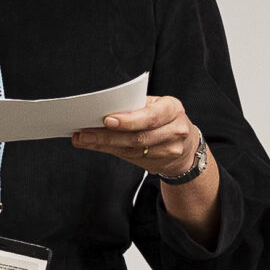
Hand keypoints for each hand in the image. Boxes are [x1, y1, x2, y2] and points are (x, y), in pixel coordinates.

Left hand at [73, 96, 201, 176]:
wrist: (186, 145)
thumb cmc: (165, 119)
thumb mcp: (156, 106)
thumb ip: (135, 108)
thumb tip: (101, 110)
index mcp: (172, 109)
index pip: (150, 116)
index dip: (128, 120)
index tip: (107, 120)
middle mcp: (175, 130)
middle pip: (138, 137)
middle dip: (108, 135)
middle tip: (85, 133)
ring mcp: (170, 150)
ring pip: (132, 149)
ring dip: (104, 144)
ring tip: (84, 139)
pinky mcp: (161, 163)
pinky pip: (131, 158)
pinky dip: (111, 150)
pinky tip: (96, 145)